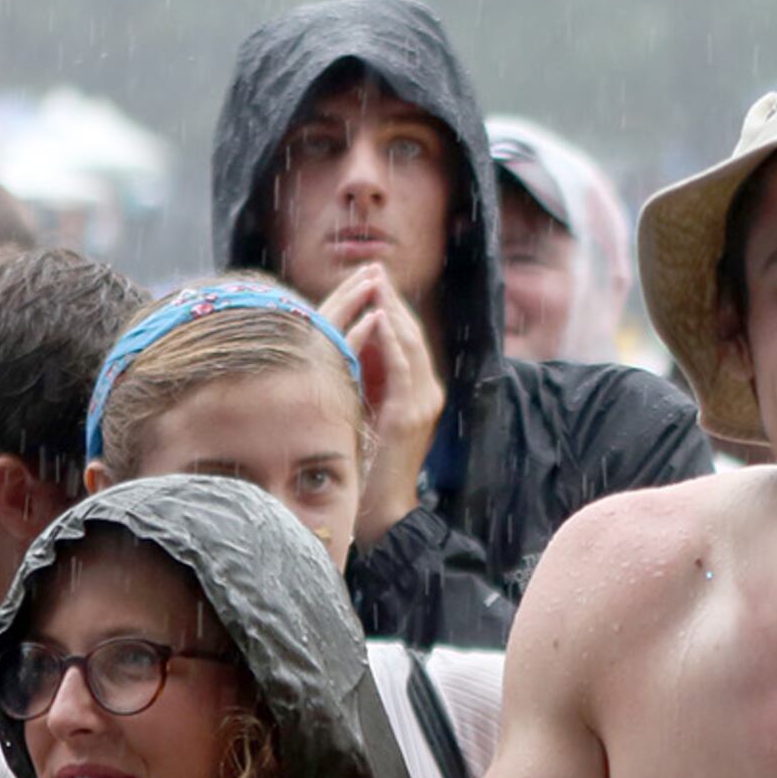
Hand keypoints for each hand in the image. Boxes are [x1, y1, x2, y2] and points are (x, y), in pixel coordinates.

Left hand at [319, 261, 447, 526]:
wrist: (382, 510)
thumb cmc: (368, 466)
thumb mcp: (367, 412)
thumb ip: (366, 381)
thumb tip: (350, 345)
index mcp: (416, 391)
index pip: (407, 339)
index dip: (391, 306)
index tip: (373, 277)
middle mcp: (426, 393)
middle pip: (412, 333)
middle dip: (392, 298)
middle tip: (375, 267)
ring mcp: (422, 404)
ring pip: (410, 344)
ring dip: (392, 310)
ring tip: (377, 281)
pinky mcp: (410, 415)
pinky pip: (402, 368)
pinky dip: (392, 341)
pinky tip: (379, 317)